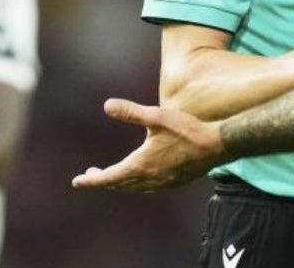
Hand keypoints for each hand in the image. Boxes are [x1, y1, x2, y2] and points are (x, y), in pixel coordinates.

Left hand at [71, 98, 224, 191]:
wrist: (217, 146)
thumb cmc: (187, 129)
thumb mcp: (156, 117)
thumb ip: (131, 112)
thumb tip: (106, 105)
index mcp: (140, 165)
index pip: (108, 178)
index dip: (91, 180)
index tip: (76, 182)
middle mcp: (149, 178)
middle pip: (120, 185)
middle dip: (103, 181)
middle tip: (91, 175)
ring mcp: (163, 183)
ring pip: (135, 188)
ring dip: (120, 183)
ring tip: (114, 176)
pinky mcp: (174, 182)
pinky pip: (149, 187)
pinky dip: (138, 184)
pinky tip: (142, 175)